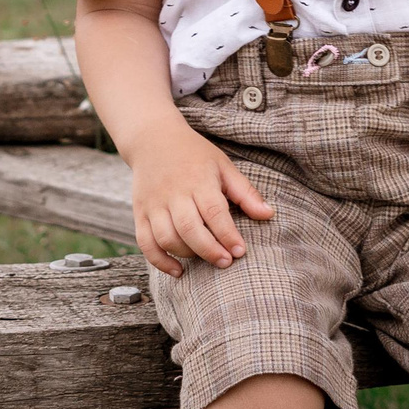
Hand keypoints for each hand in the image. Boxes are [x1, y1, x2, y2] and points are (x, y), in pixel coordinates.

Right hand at [125, 125, 274, 277]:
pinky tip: (178, 271)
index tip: (240, 251)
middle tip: (226, 262)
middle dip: (209, 250)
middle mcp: (173, 193)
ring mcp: (154, 204)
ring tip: (206, 258)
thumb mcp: (223, 166)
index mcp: (198, 180)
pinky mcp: (140, 213)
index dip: (227, 235)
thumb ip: (245, 192)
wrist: (153, 138)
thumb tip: (269, 214)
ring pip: (167, 238)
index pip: (213, 212)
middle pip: (189, 228)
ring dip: (187, 254)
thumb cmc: (194, 154)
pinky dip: (160, 261)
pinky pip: (146, 243)